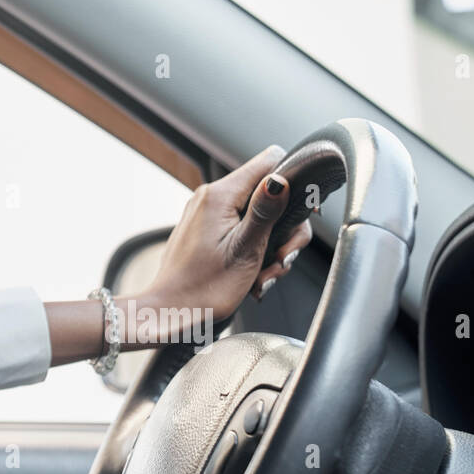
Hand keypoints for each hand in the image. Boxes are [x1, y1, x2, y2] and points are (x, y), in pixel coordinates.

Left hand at [141, 144, 313, 332]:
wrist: (172, 312)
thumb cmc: (204, 288)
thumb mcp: (245, 249)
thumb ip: (265, 212)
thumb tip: (281, 179)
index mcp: (220, 195)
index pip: (269, 161)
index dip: (293, 183)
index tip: (302, 214)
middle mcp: (212, 197)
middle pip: (269, 196)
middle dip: (284, 231)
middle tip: (281, 260)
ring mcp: (208, 213)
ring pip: (260, 218)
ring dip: (271, 249)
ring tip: (263, 277)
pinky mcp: (208, 229)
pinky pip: (243, 231)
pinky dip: (255, 253)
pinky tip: (254, 277)